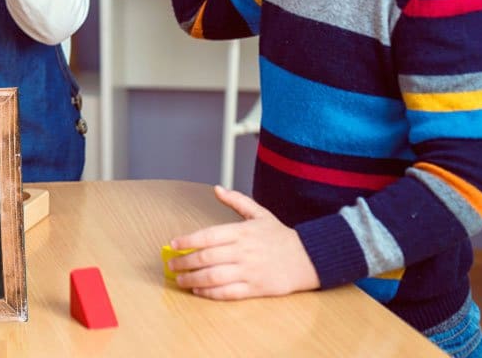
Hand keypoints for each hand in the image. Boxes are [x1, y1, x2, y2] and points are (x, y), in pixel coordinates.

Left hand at [167, 186, 319, 299]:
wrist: (309, 258)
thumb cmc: (280, 236)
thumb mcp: (260, 214)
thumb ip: (237, 201)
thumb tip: (217, 188)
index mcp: (242, 232)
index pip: (208, 235)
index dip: (188, 241)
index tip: (173, 244)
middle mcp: (244, 251)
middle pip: (206, 258)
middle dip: (184, 262)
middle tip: (172, 265)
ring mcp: (250, 271)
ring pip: (214, 277)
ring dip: (193, 280)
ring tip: (180, 280)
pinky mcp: (257, 289)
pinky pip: (228, 293)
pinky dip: (210, 293)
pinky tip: (199, 291)